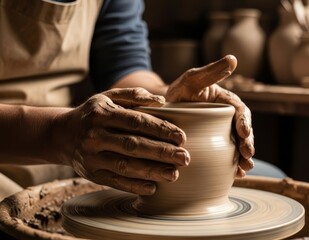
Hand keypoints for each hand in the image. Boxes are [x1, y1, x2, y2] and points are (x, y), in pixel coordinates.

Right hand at [55, 88, 189, 194]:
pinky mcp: (91, 174)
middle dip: (161, 152)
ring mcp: (91, 157)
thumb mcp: (108, 97)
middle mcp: (95, 136)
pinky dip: (134, 186)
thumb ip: (134, 96)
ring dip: (152, 171)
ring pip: (125, 166)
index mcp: (102, 114)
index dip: (160, 130)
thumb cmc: (94, 114)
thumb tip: (161, 101)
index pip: (136, 122)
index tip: (182, 137)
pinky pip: (115, 182)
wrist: (61, 135)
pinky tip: (153, 188)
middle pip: (133, 145)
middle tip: (184, 158)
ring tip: (174, 174)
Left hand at [166, 55, 254, 176]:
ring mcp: (221, 133)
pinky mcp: (213, 145)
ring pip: (237, 146)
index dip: (244, 122)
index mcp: (225, 102)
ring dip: (243, 158)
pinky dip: (232, 165)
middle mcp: (226, 118)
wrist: (164, 110)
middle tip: (248, 155)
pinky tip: (235, 175)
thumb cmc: (178, 91)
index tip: (244, 133)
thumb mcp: (192, 79)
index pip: (240, 111)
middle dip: (248, 144)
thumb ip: (211, 71)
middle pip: (242, 131)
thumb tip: (233, 58)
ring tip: (244, 168)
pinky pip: (226, 156)